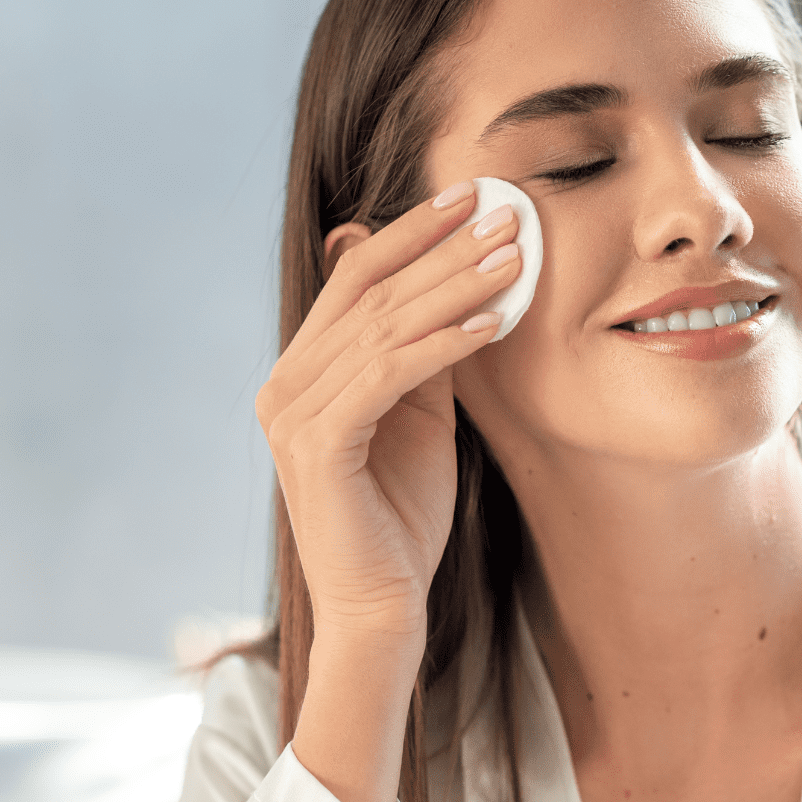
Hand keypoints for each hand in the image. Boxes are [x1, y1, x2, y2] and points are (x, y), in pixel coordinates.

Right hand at [255, 182, 521, 643]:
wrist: (382, 603)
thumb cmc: (402, 514)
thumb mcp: (420, 416)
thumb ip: (424, 351)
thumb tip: (454, 282)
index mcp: (303, 371)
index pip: (355, 280)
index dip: (412, 233)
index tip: (472, 198)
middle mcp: (285, 384)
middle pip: (370, 292)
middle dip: (444, 248)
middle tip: (508, 215)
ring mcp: (292, 413)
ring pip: (383, 327)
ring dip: (456, 288)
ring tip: (515, 259)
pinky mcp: (315, 444)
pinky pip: (387, 374)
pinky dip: (443, 345)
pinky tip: (493, 324)